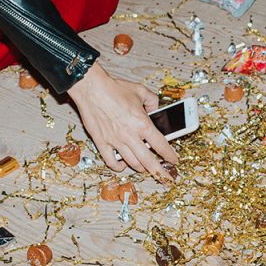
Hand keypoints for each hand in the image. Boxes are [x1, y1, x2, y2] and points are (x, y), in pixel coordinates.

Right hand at [65, 63, 177, 178]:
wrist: (91, 88)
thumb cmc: (114, 88)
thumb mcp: (140, 91)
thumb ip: (152, 100)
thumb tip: (155, 108)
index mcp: (142, 123)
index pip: (161, 145)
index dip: (169, 156)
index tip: (173, 161)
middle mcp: (130, 135)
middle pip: (149, 161)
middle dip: (159, 172)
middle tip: (165, 177)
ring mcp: (115, 141)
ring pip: (132, 163)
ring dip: (141, 168)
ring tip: (145, 168)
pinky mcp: (101, 143)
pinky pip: (111, 162)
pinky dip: (118, 167)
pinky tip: (122, 166)